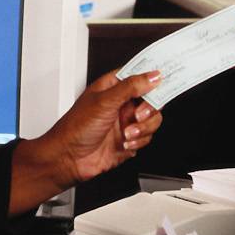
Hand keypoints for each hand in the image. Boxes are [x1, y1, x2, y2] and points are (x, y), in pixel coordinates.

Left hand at [11, 69, 161, 208]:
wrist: (69, 159)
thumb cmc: (75, 128)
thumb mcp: (105, 101)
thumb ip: (131, 87)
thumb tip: (152, 76)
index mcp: (113, 87)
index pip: (139, 74)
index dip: (153, 75)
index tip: (165, 76)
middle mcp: (121, 102)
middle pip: (152, 99)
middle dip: (148, 109)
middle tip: (138, 115)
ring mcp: (126, 121)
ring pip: (153, 120)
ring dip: (143, 128)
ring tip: (127, 133)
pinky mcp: (129, 139)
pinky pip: (147, 137)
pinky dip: (138, 141)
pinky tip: (125, 143)